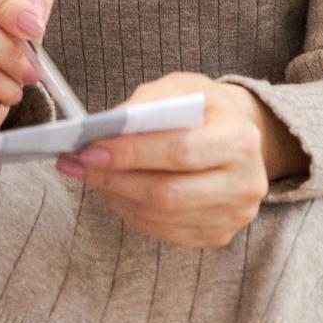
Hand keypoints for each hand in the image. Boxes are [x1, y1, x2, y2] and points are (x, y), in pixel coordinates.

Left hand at [54, 72, 291, 249]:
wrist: (238, 134)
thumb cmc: (203, 108)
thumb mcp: (180, 87)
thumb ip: (146, 104)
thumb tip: (107, 128)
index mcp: (241, 139)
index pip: (179, 152)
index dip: (131, 154)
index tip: (89, 149)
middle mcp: (246, 183)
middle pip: (168, 193)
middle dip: (114, 179)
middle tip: (76, 165)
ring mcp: (234, 215)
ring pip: (161, 217)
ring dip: (116, 197)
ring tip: (88, 175)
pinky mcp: (218, 234)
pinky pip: (164, 232)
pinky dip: (131, 212)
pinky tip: (113, 192)